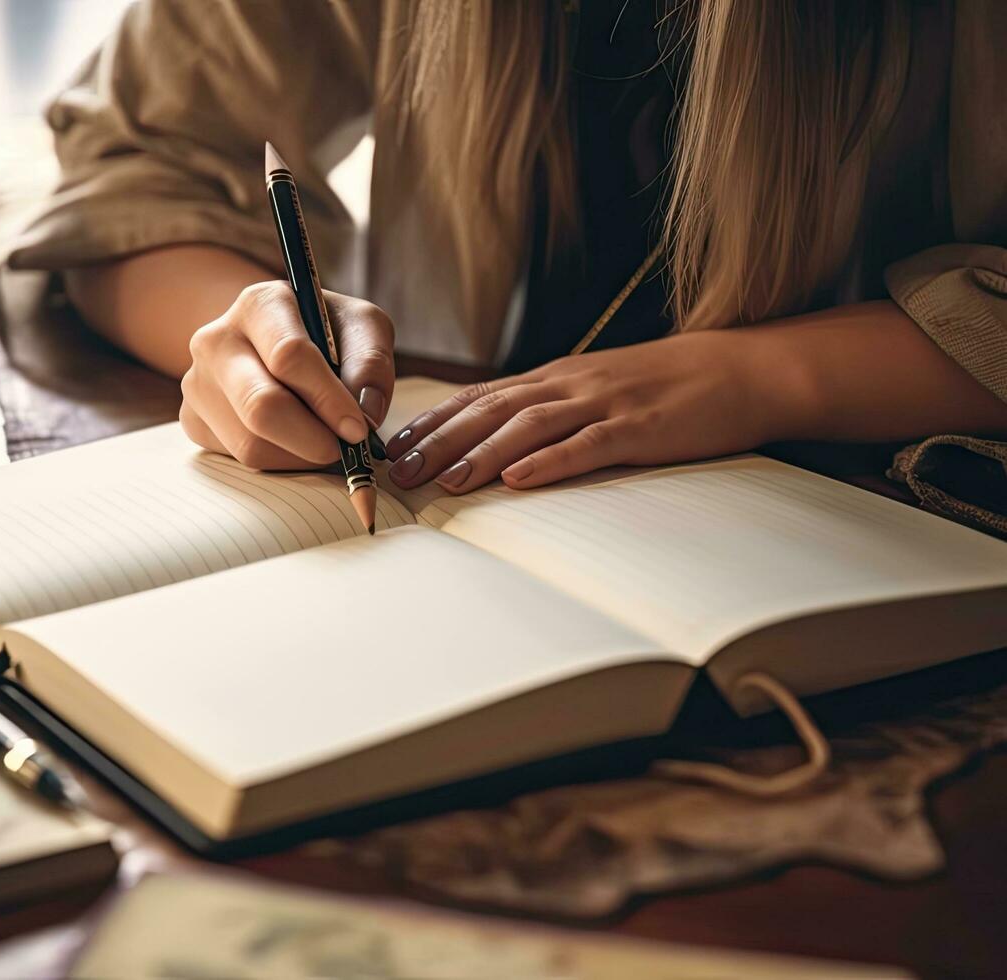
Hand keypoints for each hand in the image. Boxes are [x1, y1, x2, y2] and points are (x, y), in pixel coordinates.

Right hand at [180, 281, 395, 469]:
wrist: (270, 341)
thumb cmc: (324, 333)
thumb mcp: (360, 327)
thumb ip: (371, 362)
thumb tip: (365, 413)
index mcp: (259, 304)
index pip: (289, 356)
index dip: (328, 399)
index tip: (358, 429)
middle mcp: (216, 339)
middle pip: (260, 406)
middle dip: (311, 439)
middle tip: (343, 451)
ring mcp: (197, 382)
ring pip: (250, 443)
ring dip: (299, 457)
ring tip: (324, 443)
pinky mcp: (193, 420)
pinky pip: (238, 459)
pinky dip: (278, 462)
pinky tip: (294, 442)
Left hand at [384, 330, 781, 492]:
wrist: (742, 368)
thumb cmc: (667, 385)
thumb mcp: (597, 388)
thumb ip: (552, 408)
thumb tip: (498, 440)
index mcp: (556, 378)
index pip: (480, 397)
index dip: (435, 421)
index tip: (395, 446)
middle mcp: (570, 385)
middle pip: (491, 410)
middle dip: (440, 441)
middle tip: (399, 471)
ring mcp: (604, 403)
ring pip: (529, 426)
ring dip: (481, 452)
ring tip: (445, 480)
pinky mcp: (640, 427)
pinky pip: (587, 445)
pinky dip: (549, 462)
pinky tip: (519, 478)